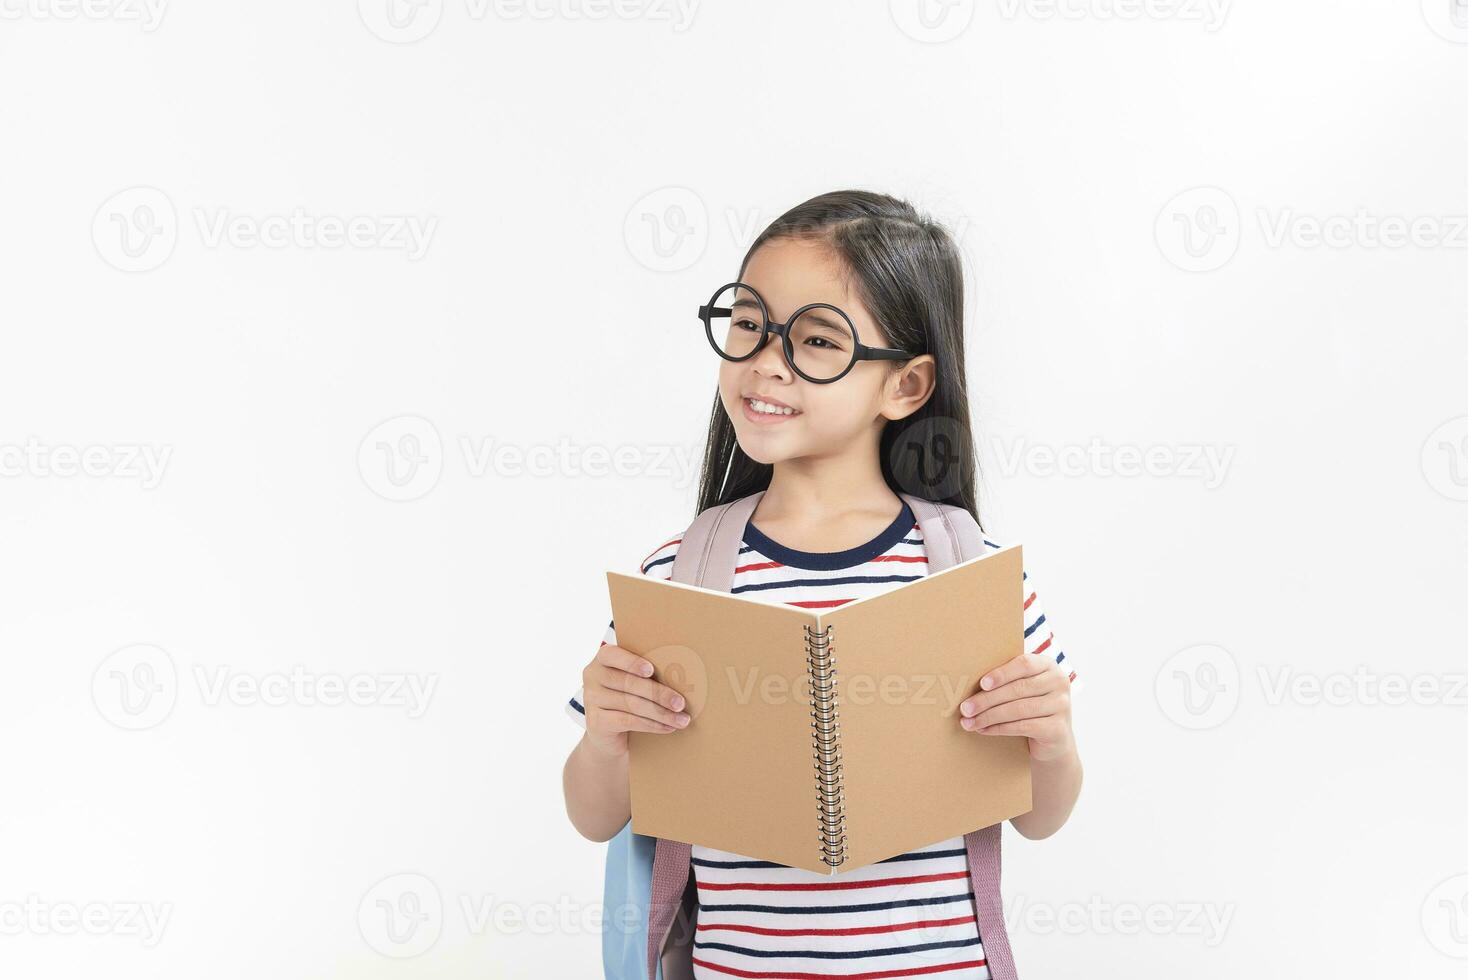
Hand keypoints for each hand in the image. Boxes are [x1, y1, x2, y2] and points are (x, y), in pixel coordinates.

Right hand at [580, 644, 690, 757]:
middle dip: (659, 694)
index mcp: (603, 659)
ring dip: (661, 713)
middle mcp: (593, 675)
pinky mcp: (595, 721)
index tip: (651, 670)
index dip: (632, 662)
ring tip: (682, 719)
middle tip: (681, 703)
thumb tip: (682, 675)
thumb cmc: (629, 700)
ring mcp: (591, 698)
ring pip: (632, 704)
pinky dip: (652, 725)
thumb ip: (646, 674)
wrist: (609, 736)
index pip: (612, 655)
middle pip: (629, 683)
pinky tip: (668, 727)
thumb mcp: (634, 683)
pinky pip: (628, 721)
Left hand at [958, 652, 1073, 762]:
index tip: (981, 684)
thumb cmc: (1029, 707)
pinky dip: (999, 728)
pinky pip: (1024, 726)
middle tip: (965, 708)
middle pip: (1018, 688)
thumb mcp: (1022, 688)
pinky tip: (984, 730)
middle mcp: (1060, 682)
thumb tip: (967, 683)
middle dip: (987, 699)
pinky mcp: (1058, 729)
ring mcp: (1062, 706)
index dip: (1002, 673)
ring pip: (1019, 709)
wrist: (1053, 740)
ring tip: (968, 722)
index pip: (1024, 664)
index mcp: (1048, 665)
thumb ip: (1006, 680)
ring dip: (989, 716)